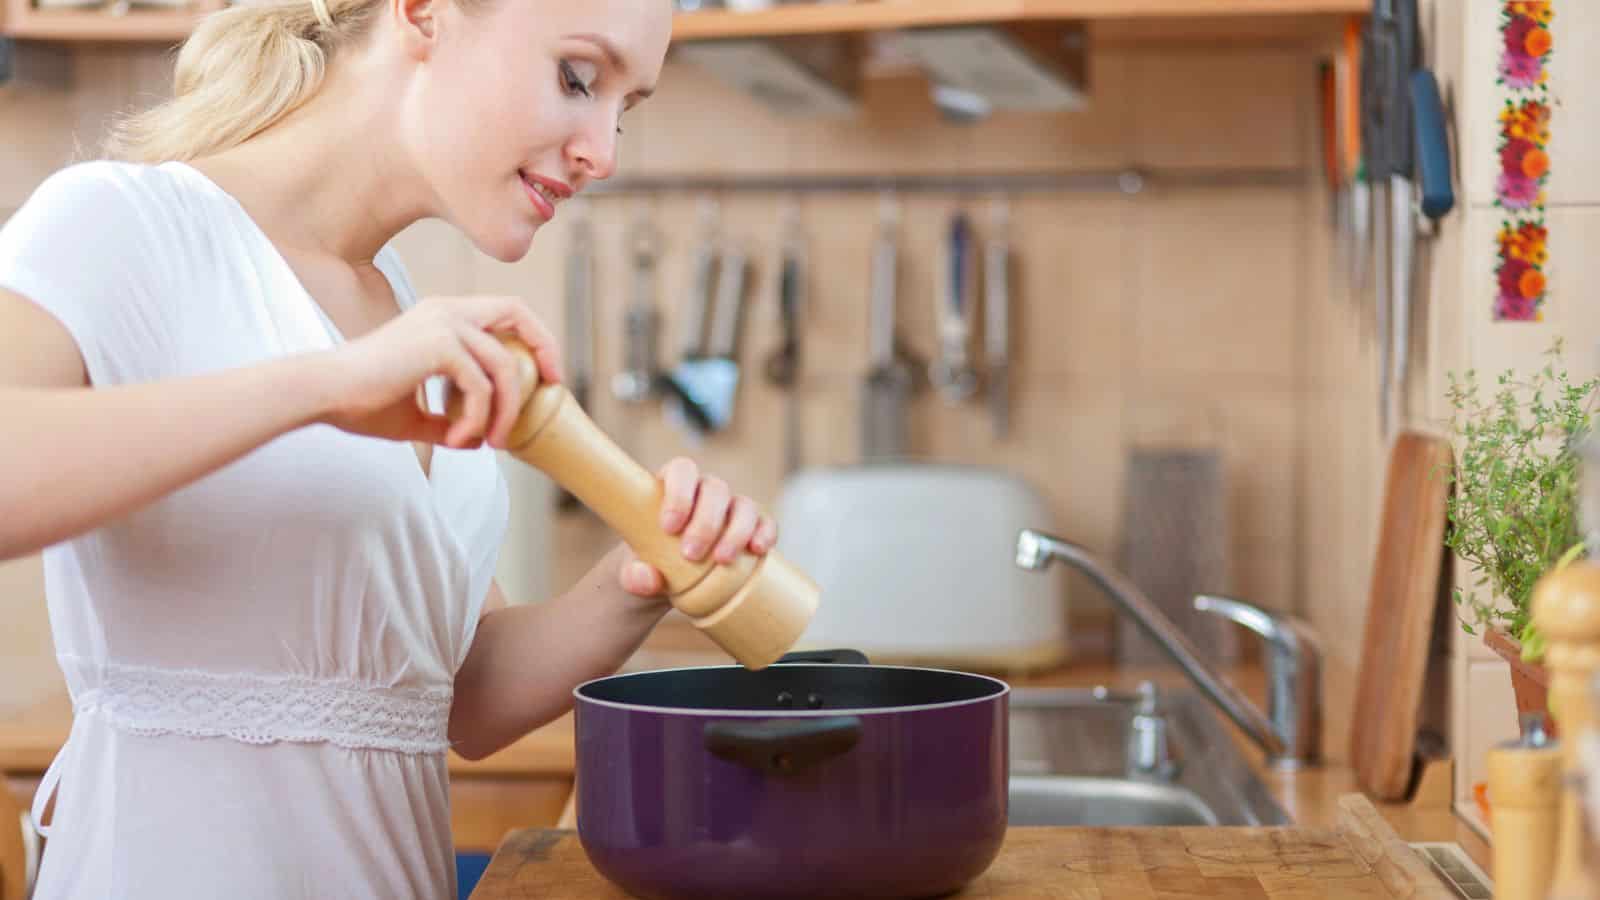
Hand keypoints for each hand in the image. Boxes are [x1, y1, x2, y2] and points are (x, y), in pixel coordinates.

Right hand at [316, 296, 560, 449]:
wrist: (321, 395)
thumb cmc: (359, 403)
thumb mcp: (414, 415)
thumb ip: (448, 421)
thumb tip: (477, 441)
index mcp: (441, 317)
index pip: (504, 311)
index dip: (533, 337)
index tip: (545, 376)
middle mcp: (446, 310)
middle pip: (518, 313)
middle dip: (544, 350)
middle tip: (552, 390)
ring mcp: (444, 323)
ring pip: (503, 367)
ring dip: (504, 411)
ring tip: (486, 442)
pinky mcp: (440, 344)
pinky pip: (481, 387)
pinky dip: (476, 419)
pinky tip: (454, 440)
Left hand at [616, 457, 778, 597]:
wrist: (668, 580)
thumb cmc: (647, 564)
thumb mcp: (631, 572)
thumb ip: (632, 576)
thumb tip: (648, 579)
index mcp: (672, 486)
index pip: (682, 470)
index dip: (679, 493)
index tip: (669, 527)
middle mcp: (704, 492)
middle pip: (715, 489)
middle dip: (705, 522)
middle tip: (690, 555)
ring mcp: (730, 509)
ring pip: (744, 505)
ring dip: (737, 531)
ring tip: (723, 561)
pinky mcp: (751, 529)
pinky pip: (764, 523)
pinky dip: (765, 533)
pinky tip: (758, 550)